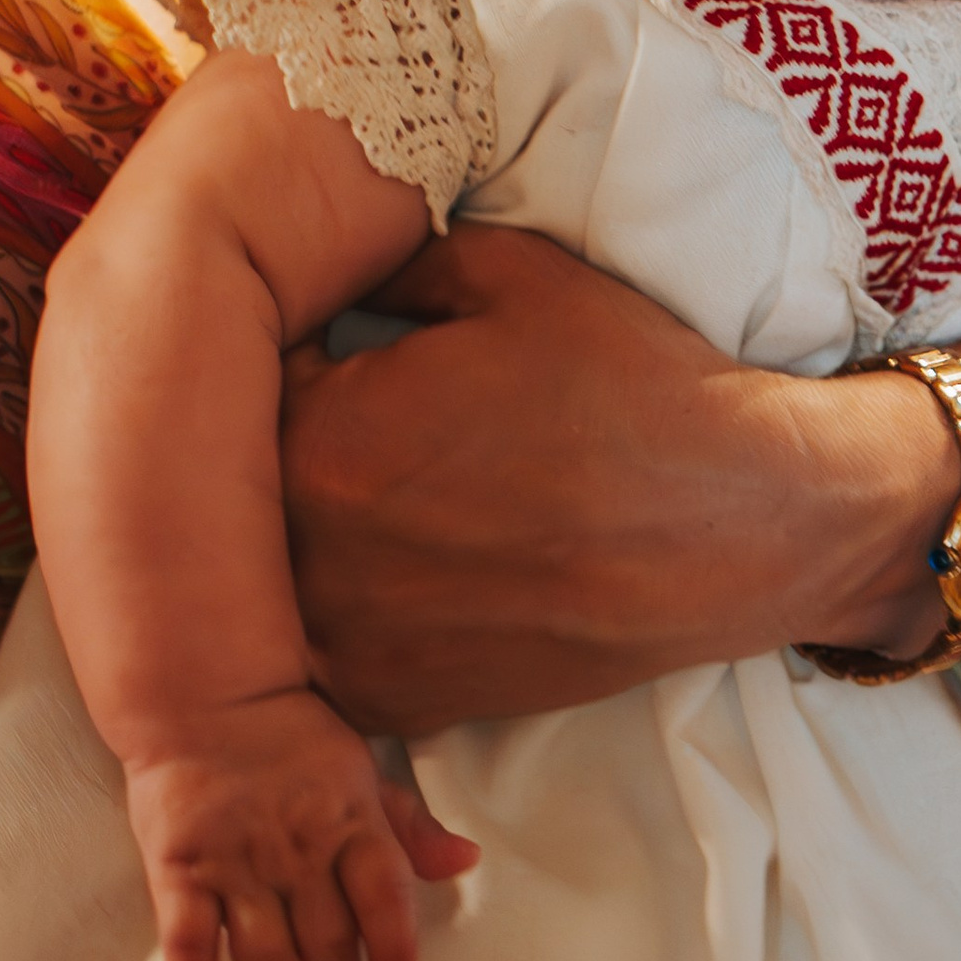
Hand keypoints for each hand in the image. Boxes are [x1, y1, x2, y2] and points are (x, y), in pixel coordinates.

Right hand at [123, 686, 476, 960]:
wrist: (206, 691)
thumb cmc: (291, 738)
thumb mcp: (360, 770)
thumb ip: (409, 825)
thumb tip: (467, 862)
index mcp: (348, 820)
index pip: (383, 895)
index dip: (396, 949)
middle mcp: (298, 847)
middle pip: (324, 937)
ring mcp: (237, 859)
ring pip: (261, 951)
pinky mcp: (181, 865)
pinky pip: (187, 940)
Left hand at [279, 226, 960, 728]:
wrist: (737, 525)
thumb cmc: (626, 387)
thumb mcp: (505, 271)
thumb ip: (391, 259)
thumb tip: (331, 254)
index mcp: (323, 443)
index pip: (223, 391)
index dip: (261, 356)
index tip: (305, 336)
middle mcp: (313, 561)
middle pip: (225, 499)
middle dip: (261, 447)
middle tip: (328, 406)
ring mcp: (352, 648)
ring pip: (258, 584)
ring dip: (284, 533)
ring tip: (368, 481)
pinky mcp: (398, 706)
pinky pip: (314, 653)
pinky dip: (330, 606)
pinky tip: (396, 552)